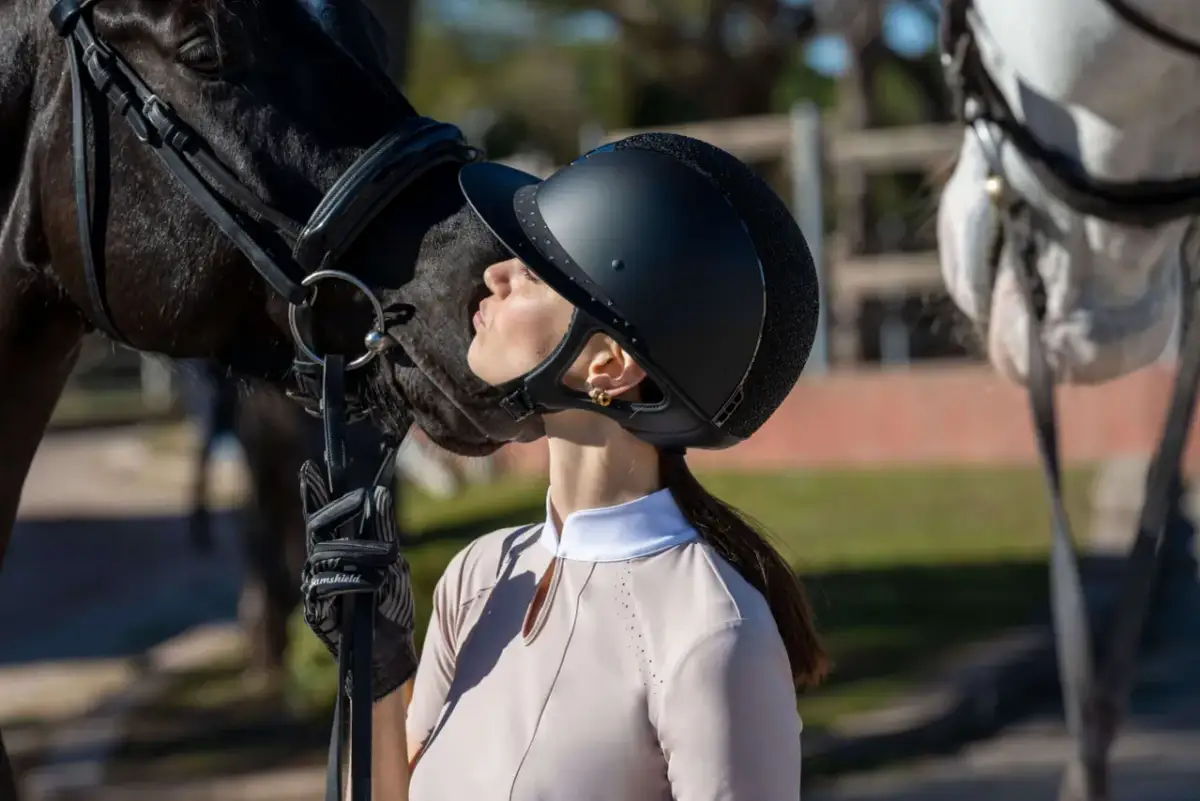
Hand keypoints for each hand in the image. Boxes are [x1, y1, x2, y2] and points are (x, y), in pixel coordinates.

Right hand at [299, 459, 416, 700]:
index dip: (314, 492)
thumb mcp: (393, 563)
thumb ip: (384, 532)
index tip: (310, 467)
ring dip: (358, 551)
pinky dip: (351, 582)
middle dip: (336, 511)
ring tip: (388, 555)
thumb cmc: (389, 603)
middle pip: (317, 530)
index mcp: (337, 550)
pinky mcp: (316, 612)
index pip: (322, 516)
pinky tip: (371, 582)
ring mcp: (315, 588)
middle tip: (358, 499)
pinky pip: (326, 589)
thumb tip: (380, 495)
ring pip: (325, 557)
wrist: (390, 650)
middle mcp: (320, 565)